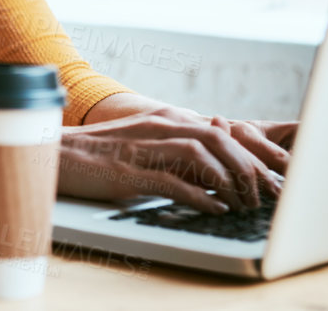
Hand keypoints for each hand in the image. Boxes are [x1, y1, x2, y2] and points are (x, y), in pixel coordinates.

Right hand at [59, 109, 288, 213]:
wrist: (56, 153)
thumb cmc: (103, 152)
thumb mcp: (147, 142)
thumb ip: (180, 146)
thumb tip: (219, 164)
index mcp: (166, 118)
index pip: (223, 131)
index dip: (253, 156)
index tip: (272, 180)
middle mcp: (159, 125)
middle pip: (219, 139)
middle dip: (249, 168)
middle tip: (265, 196)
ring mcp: (144, 146)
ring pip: (201, 156)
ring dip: (229, 182)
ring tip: (244, 204)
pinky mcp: (129, 171)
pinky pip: (173, 181)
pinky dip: (200, 197)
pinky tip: (216, 210)